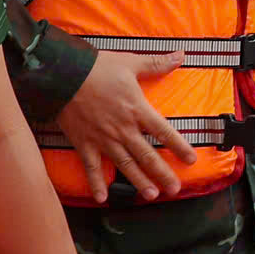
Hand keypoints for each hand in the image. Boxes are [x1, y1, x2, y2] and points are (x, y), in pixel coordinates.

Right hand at [52, 50, 194, 203]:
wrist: (63, 75)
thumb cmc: (98, 68)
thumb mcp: (131, 62)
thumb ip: (157, 63)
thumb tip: (181, 55)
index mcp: (138, 110)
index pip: (165, 132)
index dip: (180, 147)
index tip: (192, 160)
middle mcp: (123, 129)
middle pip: (147, 156)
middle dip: (163, 174)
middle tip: (174, 189)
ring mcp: (103, 139)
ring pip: (125, 165)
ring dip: (138, 181)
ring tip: (151, 195)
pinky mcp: (84, 144)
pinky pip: (92, 168)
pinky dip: (96, 183)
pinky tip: (102, 199)